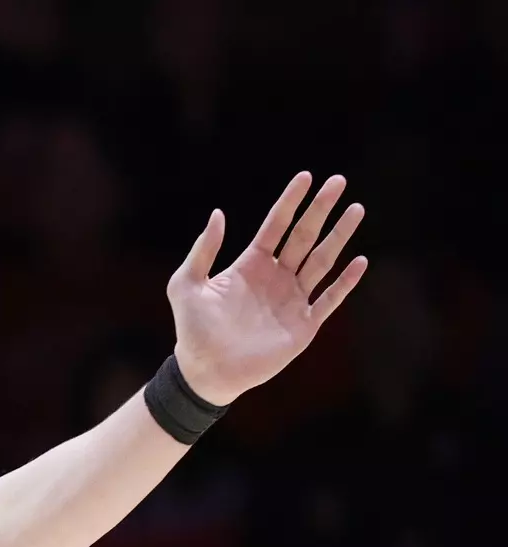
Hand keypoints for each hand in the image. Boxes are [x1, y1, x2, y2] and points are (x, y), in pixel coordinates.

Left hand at [167, 172, 368, 404]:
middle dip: (321, 209)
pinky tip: (360, 261)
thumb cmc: (192, 329)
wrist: (205, 370)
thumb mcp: (186, 285)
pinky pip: (329, 300)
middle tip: (338, 182)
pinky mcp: (303, 325)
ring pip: (322, 261)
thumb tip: (218, 213)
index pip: (276, 226)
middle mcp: (276, 277)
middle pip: (304, 236)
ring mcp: (292, 300)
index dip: (290, 201)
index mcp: (251, 265)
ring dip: (339, 236)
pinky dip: (344, 282)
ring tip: (355, 209)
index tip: (306, 176)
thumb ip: (202, 250)